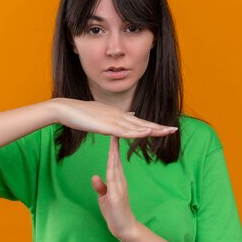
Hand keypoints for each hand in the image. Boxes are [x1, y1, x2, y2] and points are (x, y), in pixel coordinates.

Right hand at [53, 98, 177, 138]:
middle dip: (159, 127)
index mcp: (117, 115)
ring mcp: (113, 119)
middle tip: (174, 130)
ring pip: (137, 126)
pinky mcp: (106, 125)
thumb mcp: (101, 115)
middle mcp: (118, 115)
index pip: (139, 122)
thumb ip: (114, 117)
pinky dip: (137, 132)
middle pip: (142, 123)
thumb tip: (128, 115)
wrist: (66, 109)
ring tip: (167, 132)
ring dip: (153, 129)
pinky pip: (124, 131)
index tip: (166, 128)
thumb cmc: (80, 114)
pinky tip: (147, 133)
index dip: (153, 126)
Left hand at [91, 135, 138, 240]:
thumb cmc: (115, 213)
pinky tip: (112, 160)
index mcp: (117, 180)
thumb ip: (101, 187)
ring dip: (114, 152)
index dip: (112, 148)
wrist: (125, 228)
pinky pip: (114, 179)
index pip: (113, 161)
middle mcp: (120, 181)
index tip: (111, 134)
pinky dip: (113, 168)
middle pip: (115, 159)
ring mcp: (119, 187)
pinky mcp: (117, 195)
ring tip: (114, 138)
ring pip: (115, 166)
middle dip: (114, 144)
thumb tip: (95, 177)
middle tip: (114, 127)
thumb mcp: (104, 198)